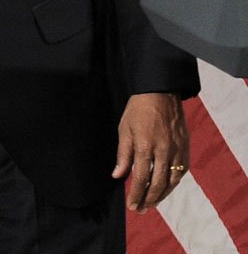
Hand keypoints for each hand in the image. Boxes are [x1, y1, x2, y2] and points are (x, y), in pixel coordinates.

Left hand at [112, 92, 189, 212]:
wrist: (160, 93)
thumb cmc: (137, 111)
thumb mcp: (124, 130)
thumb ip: (123, 155)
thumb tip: (118, 176)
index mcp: (145, 146)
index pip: (141, 178)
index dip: (136, 194)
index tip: (132, 205)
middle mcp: (163, 151)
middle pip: (158, 183)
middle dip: (149, 199)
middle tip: (141, 210)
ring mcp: (177, 150)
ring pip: (172, 181)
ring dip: (162, 195)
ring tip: (152, 203)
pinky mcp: (185, 148)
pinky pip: (181, 171)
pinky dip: (173, 183)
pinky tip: (166, 188)